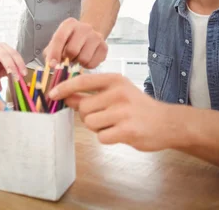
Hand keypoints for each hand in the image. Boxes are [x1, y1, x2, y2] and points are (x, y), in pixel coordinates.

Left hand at [43, 18, 107, 68]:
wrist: (89, 35)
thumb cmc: (69, 41)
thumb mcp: (57, 42)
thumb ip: (50, 52)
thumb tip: (51, 65)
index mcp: (69, 24)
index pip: (60, 38)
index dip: (55, 53)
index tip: (52, 65)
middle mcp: (84, 27)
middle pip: (72, 50)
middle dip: (67, 59)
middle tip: (67, 58)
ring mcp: (96, 36)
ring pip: (83, 59)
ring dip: (77, 63)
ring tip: (77, 58)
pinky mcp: (104, 47)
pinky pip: (92, 64)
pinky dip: (86, 66)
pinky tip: (85, 59)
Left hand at [48, 73, 174, 151]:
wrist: (167, 122)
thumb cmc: (137, 107)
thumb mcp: (116, 92)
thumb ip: (92, 93)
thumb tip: (64, 95)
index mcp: (114, 80)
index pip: (82, 81)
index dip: (64, 88)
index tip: (51, 94)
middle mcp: (118, 93)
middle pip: (83, 107)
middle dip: (87, 115)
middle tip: (104, 117)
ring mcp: (124, 112)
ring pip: (90, 123)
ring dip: (97, 127)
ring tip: (113, 124)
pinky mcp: (128, 130)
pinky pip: (101, 137)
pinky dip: (106, 137)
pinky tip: (119, 133)